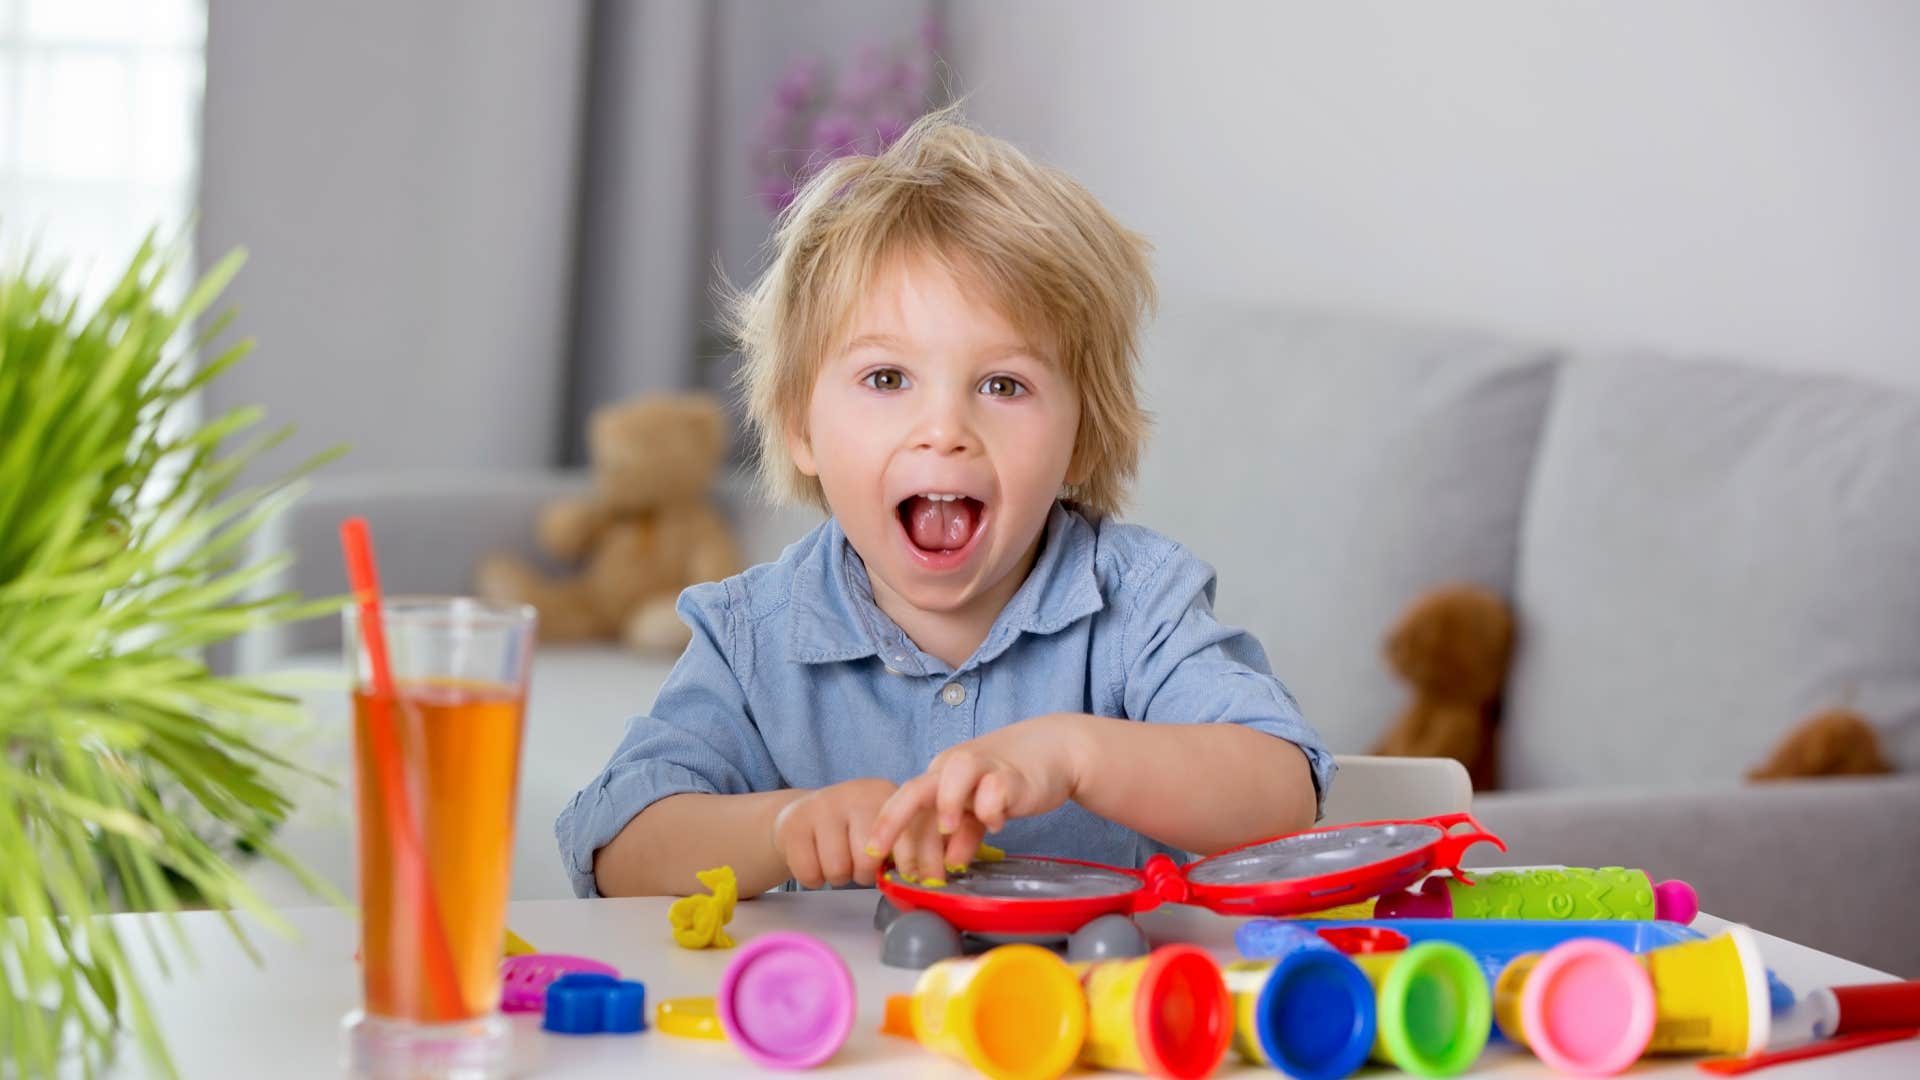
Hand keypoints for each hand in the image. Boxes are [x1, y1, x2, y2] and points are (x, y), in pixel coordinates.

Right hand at [770, 777, 940, 888]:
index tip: (912, 880)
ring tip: (837, 861)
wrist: (801, 815)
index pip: (904, 833)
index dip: (909, 862)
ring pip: (837, 870)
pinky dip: (813, 878)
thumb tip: (926, 879)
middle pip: (867, 859)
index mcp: (884, 794)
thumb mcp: (880, 825)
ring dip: (837, 877)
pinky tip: (815, 861)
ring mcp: (822, 806)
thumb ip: (903, 845)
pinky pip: (809, 873)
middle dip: (863, 874)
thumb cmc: (850, 829)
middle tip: (858, 866)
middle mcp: (854, 794)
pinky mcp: (794, 823)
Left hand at [866, 715, 1087, 873]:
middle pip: (914, 789)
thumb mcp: (980, 810)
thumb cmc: (1011, 778)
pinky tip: (997, 824)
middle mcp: (954, 769)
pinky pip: (996, 788)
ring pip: (952, 775)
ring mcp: (984, 767)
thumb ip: (964, 834)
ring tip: (947, 831)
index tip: (875, 860)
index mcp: (941, 777)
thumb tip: (950, 862)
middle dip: (892, 821)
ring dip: (945, 805)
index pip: (904, 803)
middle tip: (876, 851)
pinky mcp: (1013, 774)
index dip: (888, 831)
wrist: (1056, 750)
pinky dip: (991, 808)